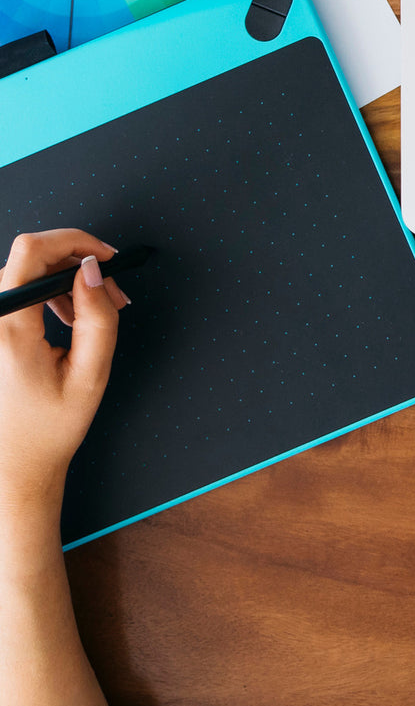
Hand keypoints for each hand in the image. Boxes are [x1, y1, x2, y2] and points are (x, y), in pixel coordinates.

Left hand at [0, 230, 125, 517]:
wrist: (11, 464)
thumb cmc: (50, 427)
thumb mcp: (91, 374)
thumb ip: (98, 318)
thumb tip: (94, 269)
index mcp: (9, 330)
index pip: (32, 251)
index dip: (75, 240)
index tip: (107, 258)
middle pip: (30, 257)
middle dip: (78, 263)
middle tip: (114, 294)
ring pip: (24, 272)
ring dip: (65, 280)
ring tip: (96, 310)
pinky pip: (16, 291)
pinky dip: (49, 293)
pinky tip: (70, 317)